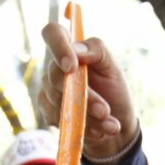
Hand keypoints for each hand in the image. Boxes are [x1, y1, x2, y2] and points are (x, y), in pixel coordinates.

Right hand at [38, 22, 139, 158]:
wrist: (115, 126)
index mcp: (71, 50)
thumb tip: (77, 51)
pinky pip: (57, 119)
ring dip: (87, 116)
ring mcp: (49, 90)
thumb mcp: (113, 68)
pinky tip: (98, 131)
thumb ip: (98, 51)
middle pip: (56, 76)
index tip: (72, 66)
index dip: (57, 46)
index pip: (52, 33)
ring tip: (109, 124)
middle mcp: (55, 68)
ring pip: (59, 102)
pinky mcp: (48, 112)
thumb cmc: (113, 91)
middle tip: (104, 110)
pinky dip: (82, 127)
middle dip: (84, 97)